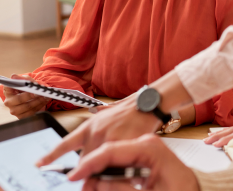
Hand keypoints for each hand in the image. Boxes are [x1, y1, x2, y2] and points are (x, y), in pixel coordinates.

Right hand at [3, 74, 48, 118]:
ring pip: (27, 107)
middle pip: (19, 99)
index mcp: (8, 91)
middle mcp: (9, 102)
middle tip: (39, 93)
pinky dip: (40, 106)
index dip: (17, 87)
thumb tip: (14, 76)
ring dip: (38, 101)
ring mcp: (14, 110)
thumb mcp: (26, 81)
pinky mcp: (21, 116)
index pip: (8, 88)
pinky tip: (44, 101)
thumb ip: (22, 78)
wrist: (32, 95)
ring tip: (45, 96)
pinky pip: (31, 113)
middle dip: (30, 96)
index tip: (29, 88)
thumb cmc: (27, 88)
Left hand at [36, 95, 160, 165]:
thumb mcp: (108, 112)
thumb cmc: (130, 109)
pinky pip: (111, 165)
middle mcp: (94, 132)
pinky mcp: (119, 145)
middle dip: (87, 170)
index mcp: (90, 125)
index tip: (39, 164)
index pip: (65, 143)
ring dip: (100, 171)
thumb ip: (98, 121)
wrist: (147, 105)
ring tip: (109, 169)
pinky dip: (114, 169)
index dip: (51, 156)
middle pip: (83, 162)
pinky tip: (120, 167)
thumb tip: (92, 122)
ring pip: (96, 166)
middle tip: (93, 174)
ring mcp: (106, 139)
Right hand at [66, 134, 198, 190]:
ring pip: (110, 157)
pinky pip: (118, 161)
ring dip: (99, 173)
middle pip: (107, 152)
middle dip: (91, 170)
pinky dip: (108, 173)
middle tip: (83, 188)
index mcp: (148, 147)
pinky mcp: (140, 155)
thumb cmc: (181, 190)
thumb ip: (122, 188)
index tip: (73, 177)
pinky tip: (102, 182)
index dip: (89, 164)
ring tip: (93, 186)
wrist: (196, 189)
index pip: (110, 150)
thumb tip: (96, 184)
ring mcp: (141, 147)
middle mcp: (143, 143)